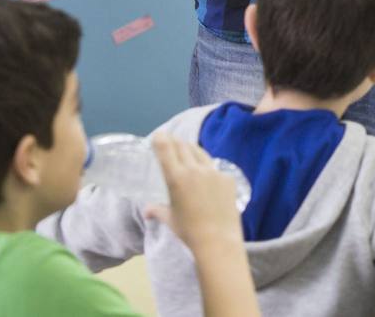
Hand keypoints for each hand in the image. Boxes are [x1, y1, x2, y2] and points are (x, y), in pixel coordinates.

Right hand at [143, 133, 243, 252]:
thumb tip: (146, 211)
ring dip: (192, 150)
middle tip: (171, 140)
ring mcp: (213, 172)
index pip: (166, 149)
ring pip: (201, 153)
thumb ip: (157, 211)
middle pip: (183, 147)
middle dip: (176, 142)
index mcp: (176, 177)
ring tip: (187, 150)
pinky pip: (215, 168)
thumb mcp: (170, 219)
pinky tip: (206, 175)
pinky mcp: (228, 178)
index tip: (159, 135)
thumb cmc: (189, 231)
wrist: (217, 239)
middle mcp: (195, 169)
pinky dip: (207, 169)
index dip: (161, 139)